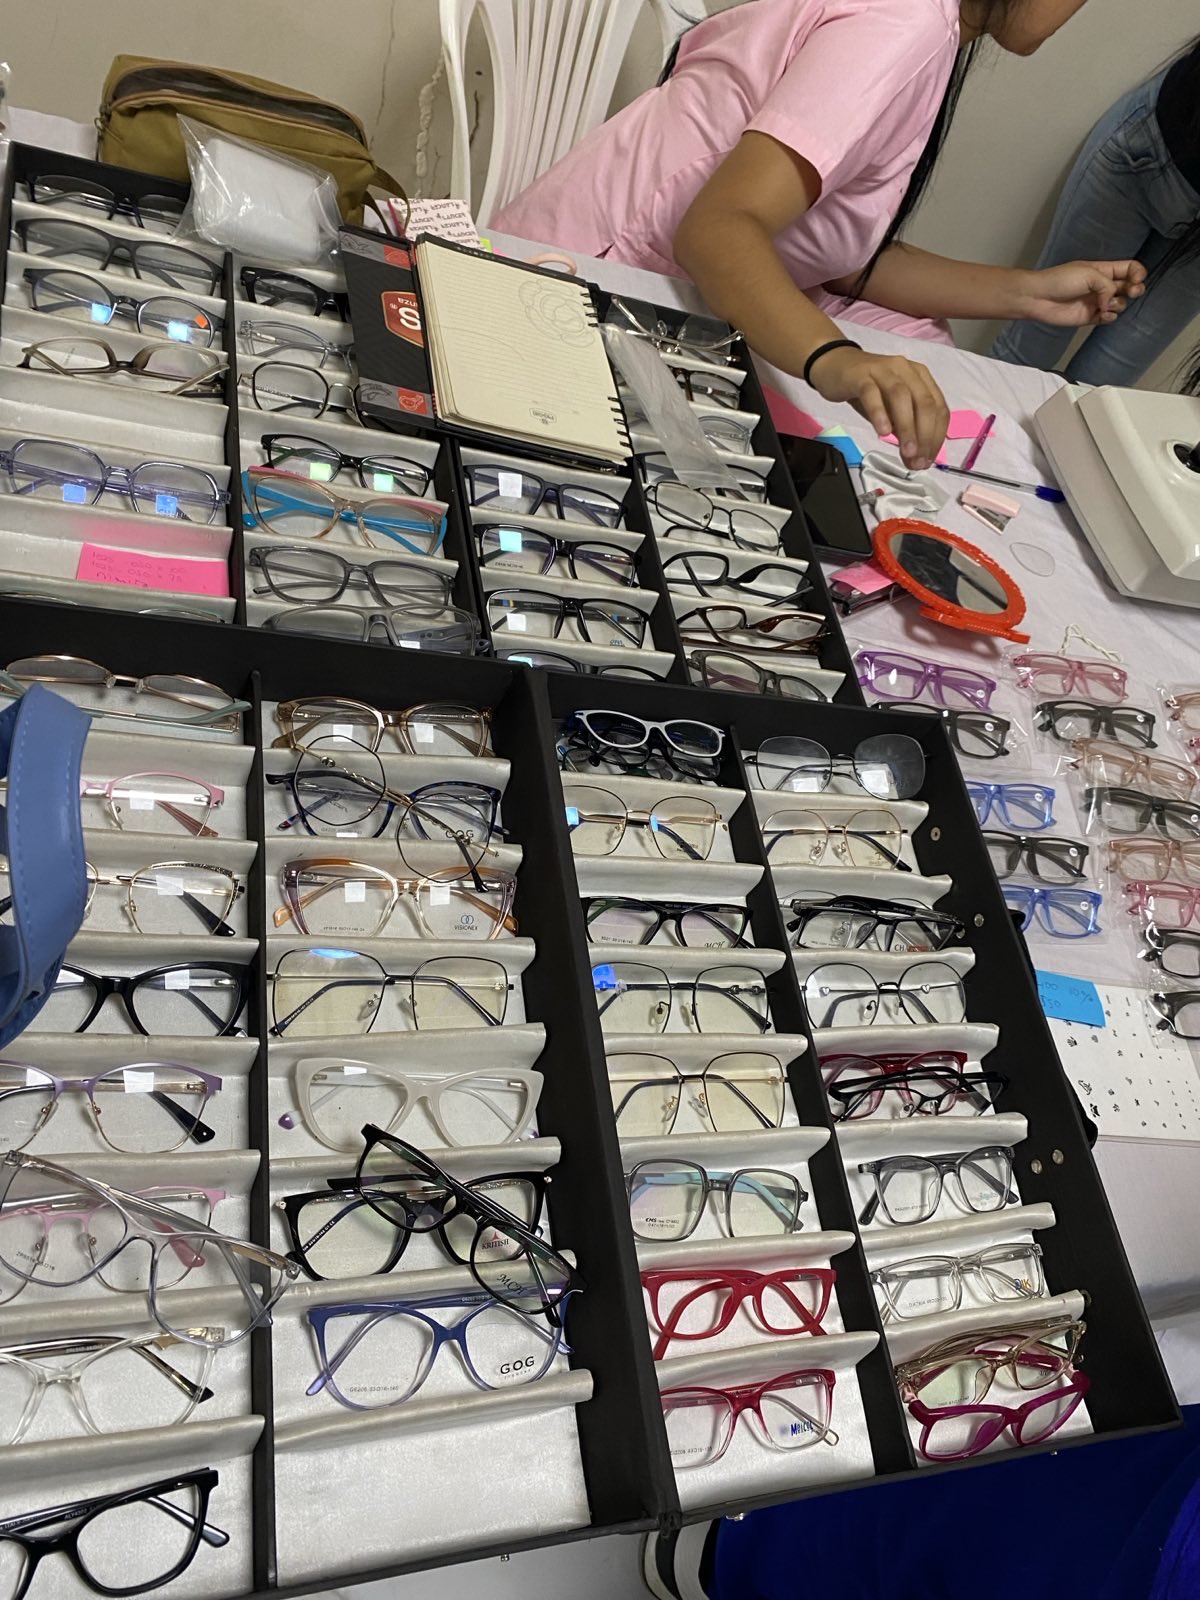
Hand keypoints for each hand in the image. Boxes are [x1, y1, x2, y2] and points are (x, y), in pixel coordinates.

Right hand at [808, 347, 948, 470]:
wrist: (835, 365)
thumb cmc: (866, 388)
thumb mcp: (891, 408)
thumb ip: (903, 427)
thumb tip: (915, 456)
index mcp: (920, 377)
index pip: (938, 408)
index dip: (936, 436)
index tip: (928, 460)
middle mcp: (906, 370)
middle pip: (924, 402)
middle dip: (925, 435)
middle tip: (918, 461)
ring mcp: (883, 370)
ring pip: (901, 397)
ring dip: (907, 427)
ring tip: (906, 452)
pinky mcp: (861, 376)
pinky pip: (872, 393)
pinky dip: (879, 413)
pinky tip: (882, 432)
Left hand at [1018, 260, 1146, 326]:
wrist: (1039, 298)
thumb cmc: (1059, 280)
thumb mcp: (1089, 273)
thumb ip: (1108, 285)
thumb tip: (1112, 301)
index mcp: (1104, 269)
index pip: (1131, 268)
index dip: (1138, 273)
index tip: (1136, 279)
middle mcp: (1103, 285)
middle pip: (1130, 287)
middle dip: (1135, 290)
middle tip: (1131, 292)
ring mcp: (1097, 301)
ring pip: (1121, 304)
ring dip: (1117, 305)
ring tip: (1104, 305)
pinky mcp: (1090, 316)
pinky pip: (1109, 318)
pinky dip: (1109, 317)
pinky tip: (1101, 314)